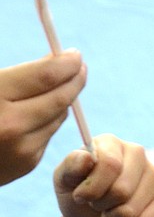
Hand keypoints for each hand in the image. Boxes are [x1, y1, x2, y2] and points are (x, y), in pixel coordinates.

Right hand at [0, 52, 85, 186]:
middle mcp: (10, 126)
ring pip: (58, 116)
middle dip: (75, 79)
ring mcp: (21, 148)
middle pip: (60, 98)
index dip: (66, 63)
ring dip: (62, 99)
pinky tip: (34, 113)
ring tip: (57, 85)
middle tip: (79, 65)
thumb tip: (58, 60)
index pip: (45, 76)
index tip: (74, 54)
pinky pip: (48, 133)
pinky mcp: (27, 162)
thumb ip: (20, 74)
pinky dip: (47, 119)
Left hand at [53, 135, 153, 216]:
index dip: (92, 188)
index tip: (80, 196)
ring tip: (109, 212)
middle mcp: (137, 153)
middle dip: (102, 205)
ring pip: (132, 210)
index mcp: (111, 143)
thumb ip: (70, 166)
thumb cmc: (78, 197)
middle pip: (122, 189)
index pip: (110, 165)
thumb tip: (86, 157)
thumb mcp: (63, 181)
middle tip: (97, 204)